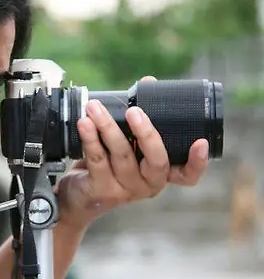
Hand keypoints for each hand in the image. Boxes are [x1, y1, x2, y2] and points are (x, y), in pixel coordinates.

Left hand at [55, 76, 208, 230]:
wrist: (76, 195)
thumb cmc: (106, 164)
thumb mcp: (125, 142)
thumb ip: (138, 118)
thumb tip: (149, 83)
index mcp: (159, 173)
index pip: (186, 176)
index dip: (197, 162)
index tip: (201, 142)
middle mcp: (147, 184)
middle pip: (157, 161)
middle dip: (146, 133)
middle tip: (132, 111)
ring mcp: (125, 190)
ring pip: (122, 155)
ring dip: (107, 127)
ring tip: (94, 108)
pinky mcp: (102, 191)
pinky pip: (98, 160)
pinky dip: (90, 138)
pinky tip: (83, 123)